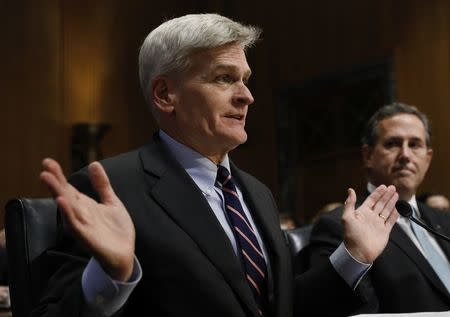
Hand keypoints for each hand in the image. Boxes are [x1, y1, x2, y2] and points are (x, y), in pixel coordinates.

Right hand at [40, 158, 134, 281]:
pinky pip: (74, 224)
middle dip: (54, 181)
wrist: (125, 253)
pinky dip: (67, 213)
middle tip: (44, 166)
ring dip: (57, 192)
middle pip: (64, 194)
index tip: (48, 161)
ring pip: (66, 207)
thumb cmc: (116, 229)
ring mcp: (82, 225)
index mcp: (84, 205)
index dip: (58, 175)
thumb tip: (93, 164)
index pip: (68, 187)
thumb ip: (102, 184)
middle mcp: (79, 214)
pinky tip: (62, 202)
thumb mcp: (111, 202)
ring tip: (47, 178)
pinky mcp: (86, 236)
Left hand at [342, 185, 398, 262]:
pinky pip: (391, 221)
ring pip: (386, 210)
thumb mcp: (347, 217)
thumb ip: (350, 203)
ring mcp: (378, 224)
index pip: (371, 200)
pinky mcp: (384, 231)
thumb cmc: (351, 235)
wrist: (358, 252)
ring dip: (391, 202)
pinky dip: (394, 214)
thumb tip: (350, 190)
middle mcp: (371, 217)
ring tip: (396, 194)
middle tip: (392, 187)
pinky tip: (398, 208)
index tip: (383, 186)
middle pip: (380, 203)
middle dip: (386, 195)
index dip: (378, 193)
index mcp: (362, 213)